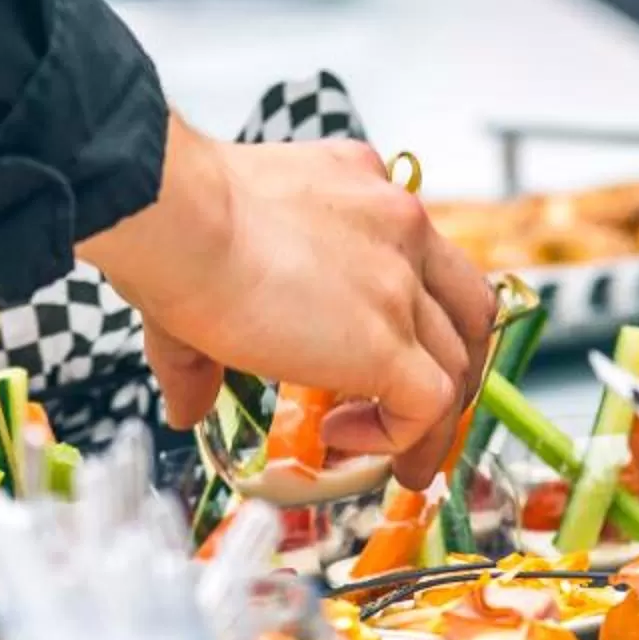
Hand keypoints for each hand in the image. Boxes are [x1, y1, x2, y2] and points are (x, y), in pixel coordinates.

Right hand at [81, 120, 495, 489]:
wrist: (180, 220)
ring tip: (395, 451)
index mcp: (358, 188)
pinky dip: (403, 435)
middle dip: (453, 361)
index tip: (383, 349)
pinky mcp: (389, 340)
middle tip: (415, 404)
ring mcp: (401, 281)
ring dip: (434, 413)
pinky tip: (348, 439)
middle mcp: (395, 224)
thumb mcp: (207, 267)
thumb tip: (188, 405)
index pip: (418, 252)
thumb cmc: (175, 224)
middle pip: (464, 304)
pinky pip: (428, 403)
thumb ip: (205, 350)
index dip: (414, 310)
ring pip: (459, 358)